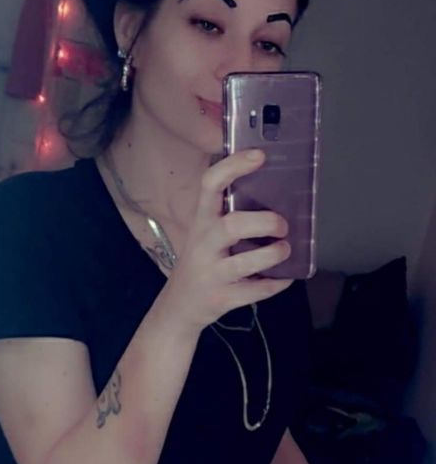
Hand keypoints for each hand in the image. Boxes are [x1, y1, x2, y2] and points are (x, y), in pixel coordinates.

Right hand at [160, 149, 292, 333]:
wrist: (178, 307)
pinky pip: (255, 291)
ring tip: (285, 250)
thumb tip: (277, 191)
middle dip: (264, 222)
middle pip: (232, 226)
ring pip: (244, 262)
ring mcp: (212, 274)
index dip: (233, 167)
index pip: (209, 185)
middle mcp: (203, 245)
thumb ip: (228, 213)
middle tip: (282, 225)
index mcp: (201, 221)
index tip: (260, 156)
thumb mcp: (205, 233)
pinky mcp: (222, 298)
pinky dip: (276, 283)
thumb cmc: (201, 262)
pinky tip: (284, 277)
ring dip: (273, 254)